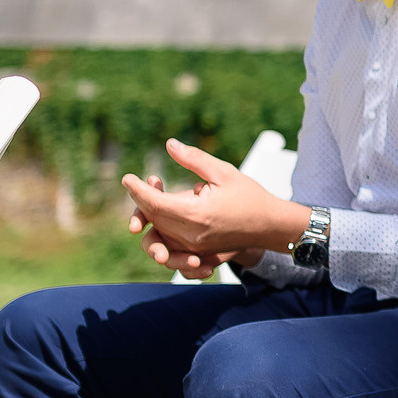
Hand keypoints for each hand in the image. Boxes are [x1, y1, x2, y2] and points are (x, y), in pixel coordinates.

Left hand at [122, 139, 307, 271]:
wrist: (270, 225)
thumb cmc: (250, 196)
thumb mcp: (223, 171)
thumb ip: (193, 159)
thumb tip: (169, 144)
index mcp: (195, 214)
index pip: (153, 203)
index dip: (136, 189)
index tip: (127, 178)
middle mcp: (190, 234)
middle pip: (152, 218)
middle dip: (142, 199)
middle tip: (145, 182)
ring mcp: (193, 247)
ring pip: (157, 233)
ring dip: (150, 217)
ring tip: (156, 198)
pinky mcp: (197, 252)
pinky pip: (170, 245)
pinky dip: (162, 232)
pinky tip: (165, 218)